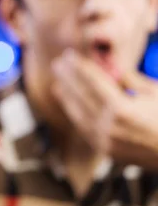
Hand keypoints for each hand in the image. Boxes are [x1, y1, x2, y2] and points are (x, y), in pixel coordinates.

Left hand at [52, 49, 157, 168]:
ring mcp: (106, 141)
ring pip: (77, 114)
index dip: (79, 67)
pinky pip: (84, 128)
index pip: (92, 82)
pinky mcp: (106, 151)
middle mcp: (109, 126)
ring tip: (57, 83)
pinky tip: (69, 104)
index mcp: (122, 109)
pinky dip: (75, 114)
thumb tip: (109, 63)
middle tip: (57, 64)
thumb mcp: (155, 92)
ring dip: (66, 97)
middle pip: (80, 96)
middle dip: (67, 78)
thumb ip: (129, 78)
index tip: (68, 54)